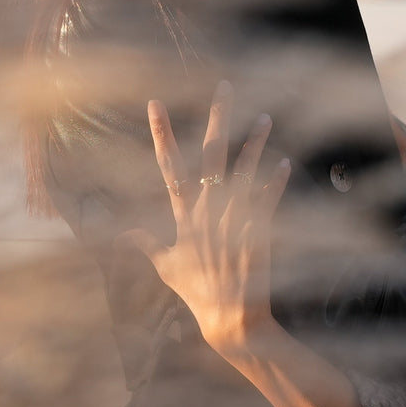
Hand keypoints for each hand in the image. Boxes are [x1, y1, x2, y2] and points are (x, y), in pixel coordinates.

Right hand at [122, 81, 291, 356]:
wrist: (231, 319)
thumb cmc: (196, 293)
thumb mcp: (166, 267)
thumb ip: (146, 243)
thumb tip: (121, 232)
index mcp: (184, 215)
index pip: (169, 166)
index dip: (161, 134)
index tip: (156, 104)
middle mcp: (209, 210)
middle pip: (212, 154)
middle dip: (219, 118)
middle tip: (225, 87)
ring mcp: (236, 219)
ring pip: (245, 171)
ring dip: (256, 143)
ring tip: (266, 118)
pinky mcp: (260, 231)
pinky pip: (269, 200)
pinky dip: (276, 182)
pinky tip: (284, 163)